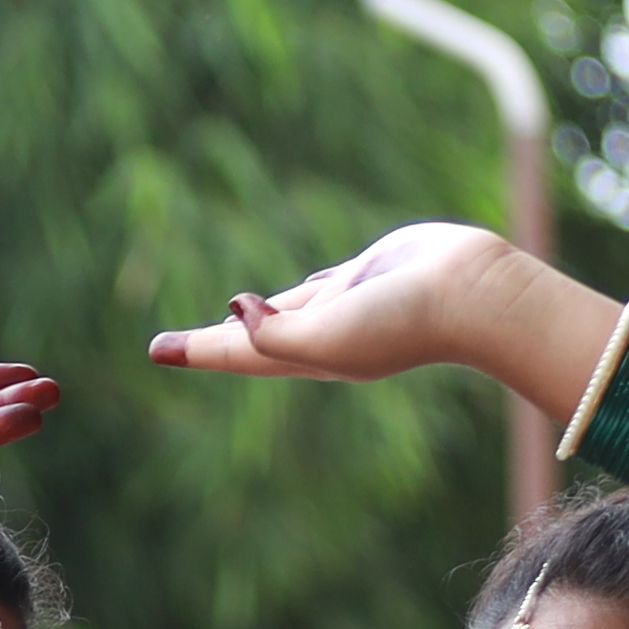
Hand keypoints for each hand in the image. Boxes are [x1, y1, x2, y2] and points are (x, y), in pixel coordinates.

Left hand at [148, 218, 572, 388]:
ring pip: (286, 309)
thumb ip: (274, 331)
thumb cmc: (402, 321)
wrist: (473, 295)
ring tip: (232, 317)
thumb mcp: (327, 335)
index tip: (155, 350)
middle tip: (171, 347)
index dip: (196, 350)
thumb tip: (235, 312)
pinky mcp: (370, 273)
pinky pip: (324, 283)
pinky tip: (297, 290)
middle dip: (213, 343)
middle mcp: (320, 335)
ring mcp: (345, 305)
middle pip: (250, 340)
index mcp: (305, 355)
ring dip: (257, 315)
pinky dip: (304, 289)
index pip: (237, 353)